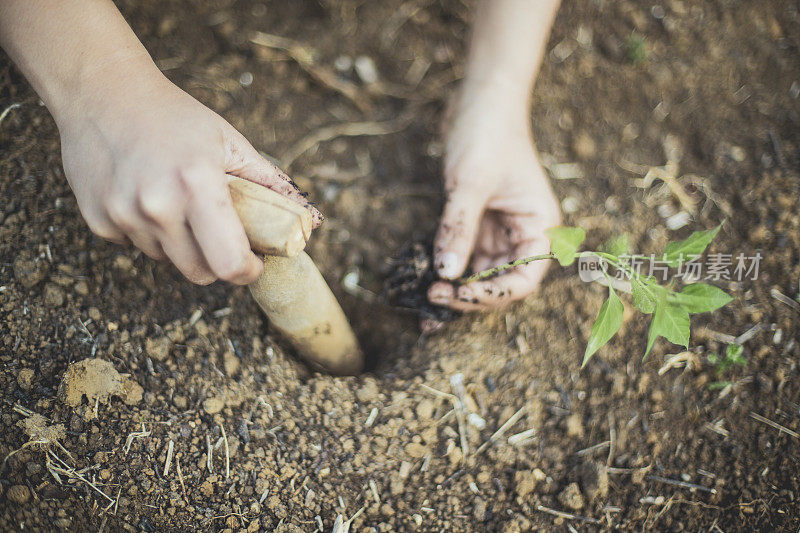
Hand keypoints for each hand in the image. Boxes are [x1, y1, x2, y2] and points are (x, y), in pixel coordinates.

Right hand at [57, 63, 320, 284]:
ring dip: (181, 245)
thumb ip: (270, 184)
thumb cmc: (175, 117)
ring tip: (178, 203)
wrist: (102, 92)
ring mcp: (122, 215)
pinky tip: (145, 197)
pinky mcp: (98, 221)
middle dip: (218, 262)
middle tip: (222, 235)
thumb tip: (311, 221)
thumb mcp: (229, 142)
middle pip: (200, 273)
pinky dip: (149, 233)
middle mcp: (157, 205)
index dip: (248, 270)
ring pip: (167, 260)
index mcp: (197, 184)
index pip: (229, 263)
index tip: (254, 261)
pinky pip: (136, 246)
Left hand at [427, 94, 559, 310]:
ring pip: (478, 272)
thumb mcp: (471, 182)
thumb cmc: (487, 132)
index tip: (459, 295)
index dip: (493, 294)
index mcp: (539, 227)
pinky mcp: (475, 222)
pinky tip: (424, 283)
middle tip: (432, 299)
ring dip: (454, 289)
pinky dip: (445, 269)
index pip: (524, 280)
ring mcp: (498, 230)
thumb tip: (446, 274)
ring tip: (424, 301)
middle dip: (469, 296)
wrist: (479, 97)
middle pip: (500, 282)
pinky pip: (461, 254)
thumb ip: (458, 229)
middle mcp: (521, 234)